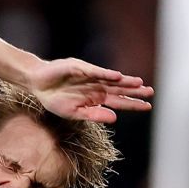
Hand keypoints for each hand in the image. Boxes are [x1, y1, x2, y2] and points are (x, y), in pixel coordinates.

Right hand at [23, 58, 153, 123]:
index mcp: (96, 99)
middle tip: (151, 92)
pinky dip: (106, 74)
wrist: (37, 83)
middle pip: (120, 90)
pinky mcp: (80, 68)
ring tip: (140, 83)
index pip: (119, 102)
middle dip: (135, 91)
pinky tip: (117, 76)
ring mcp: (90, 77)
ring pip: (111, 80)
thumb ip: (93, 115)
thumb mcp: (73, 113)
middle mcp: (97, 87)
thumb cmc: (54, 99)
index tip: (148, 106)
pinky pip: (96, 72)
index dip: (133, 104)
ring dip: (125, 82)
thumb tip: (115, 118)